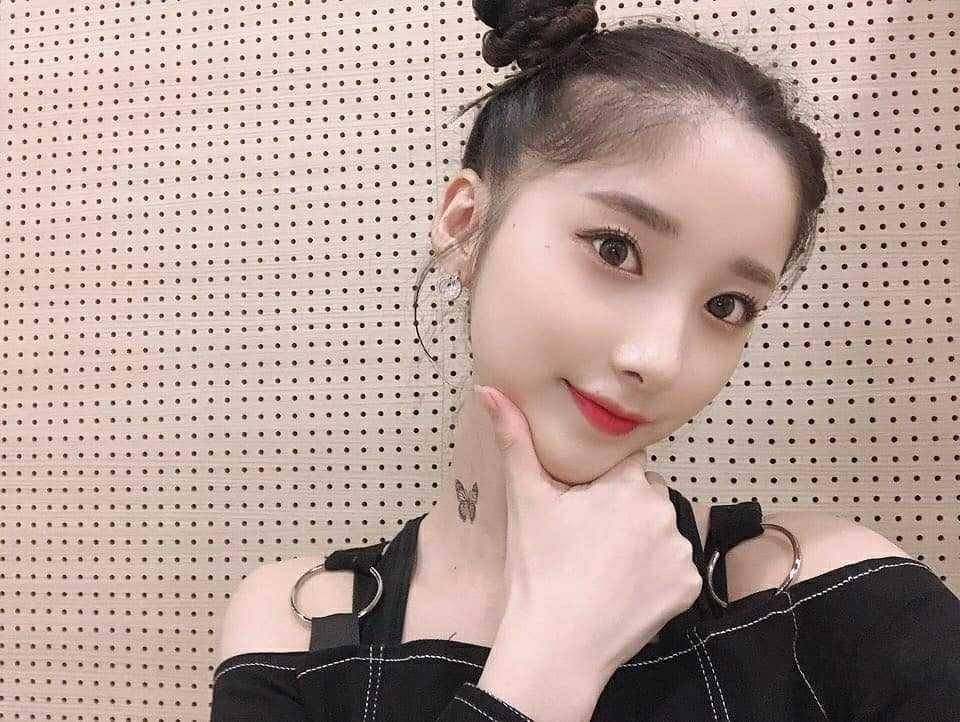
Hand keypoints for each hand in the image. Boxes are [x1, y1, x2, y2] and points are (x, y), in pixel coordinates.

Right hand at [475, 384, 703, 681]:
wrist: (557, 645)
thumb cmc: (538, 569)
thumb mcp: (525, 498)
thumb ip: (512, 438)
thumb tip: (487, 389)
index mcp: (627, 482)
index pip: (622, 468)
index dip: (600, 489)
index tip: (580, 515)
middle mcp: (663, 509)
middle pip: (644, 498)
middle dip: (622, 513)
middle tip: (587, 545)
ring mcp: (680, 549)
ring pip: (660, 532)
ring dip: (641, 543)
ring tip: (604, 569)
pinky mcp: (689, 585)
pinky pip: (676, 569)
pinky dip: (657, 578)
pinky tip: (625, 590)